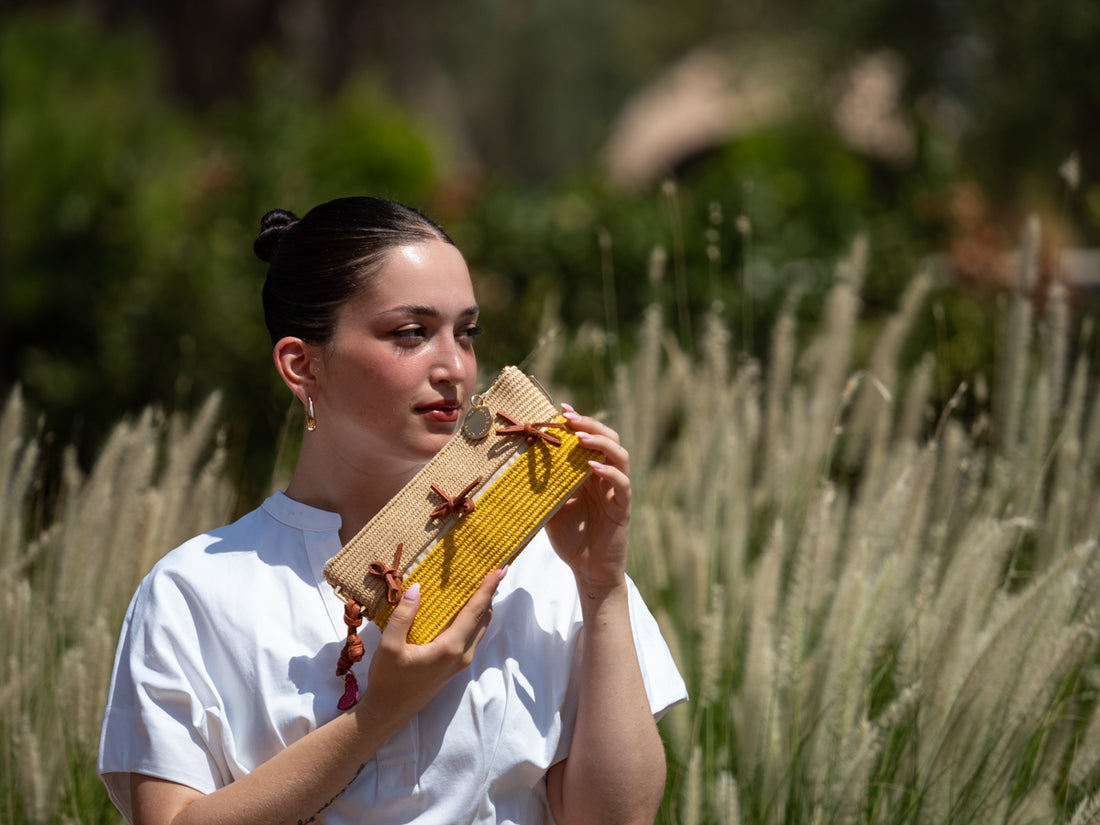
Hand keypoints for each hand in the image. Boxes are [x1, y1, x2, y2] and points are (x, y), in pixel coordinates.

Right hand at [356, 569, 502, 730]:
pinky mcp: (455, 665)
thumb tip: (417, 587)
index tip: (500, 570)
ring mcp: (461, 661)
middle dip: (489, 593)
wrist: (389, 711)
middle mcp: (462, 655)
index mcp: (450, 648)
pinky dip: (473, 618)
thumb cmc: (388, 680)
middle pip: (483, 618)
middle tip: (490, 570)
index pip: (475, 611)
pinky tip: (462, 608)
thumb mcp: (389, 646)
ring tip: (479, 584)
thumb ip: (404, 616)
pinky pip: (472, 635)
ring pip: (480, 628)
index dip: (488, 589)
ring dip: (482, 606)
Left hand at [545, 404, 631, 594]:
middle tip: (569, 417)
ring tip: (580, 437)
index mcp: (589, 472)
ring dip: (601, 442)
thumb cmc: (570, 538)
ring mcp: (616, 491)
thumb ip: (542, 488)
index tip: (561, 409)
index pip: (589, 438)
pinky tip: (592, 467)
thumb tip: (516, 468)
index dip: (579, 422)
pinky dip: (609, 472)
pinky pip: (621, 484)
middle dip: (589, 424)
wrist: (588, 570)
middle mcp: (605, 476)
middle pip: (608, 438)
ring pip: (619, 455)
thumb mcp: (550, 508)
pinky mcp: (622, 507)